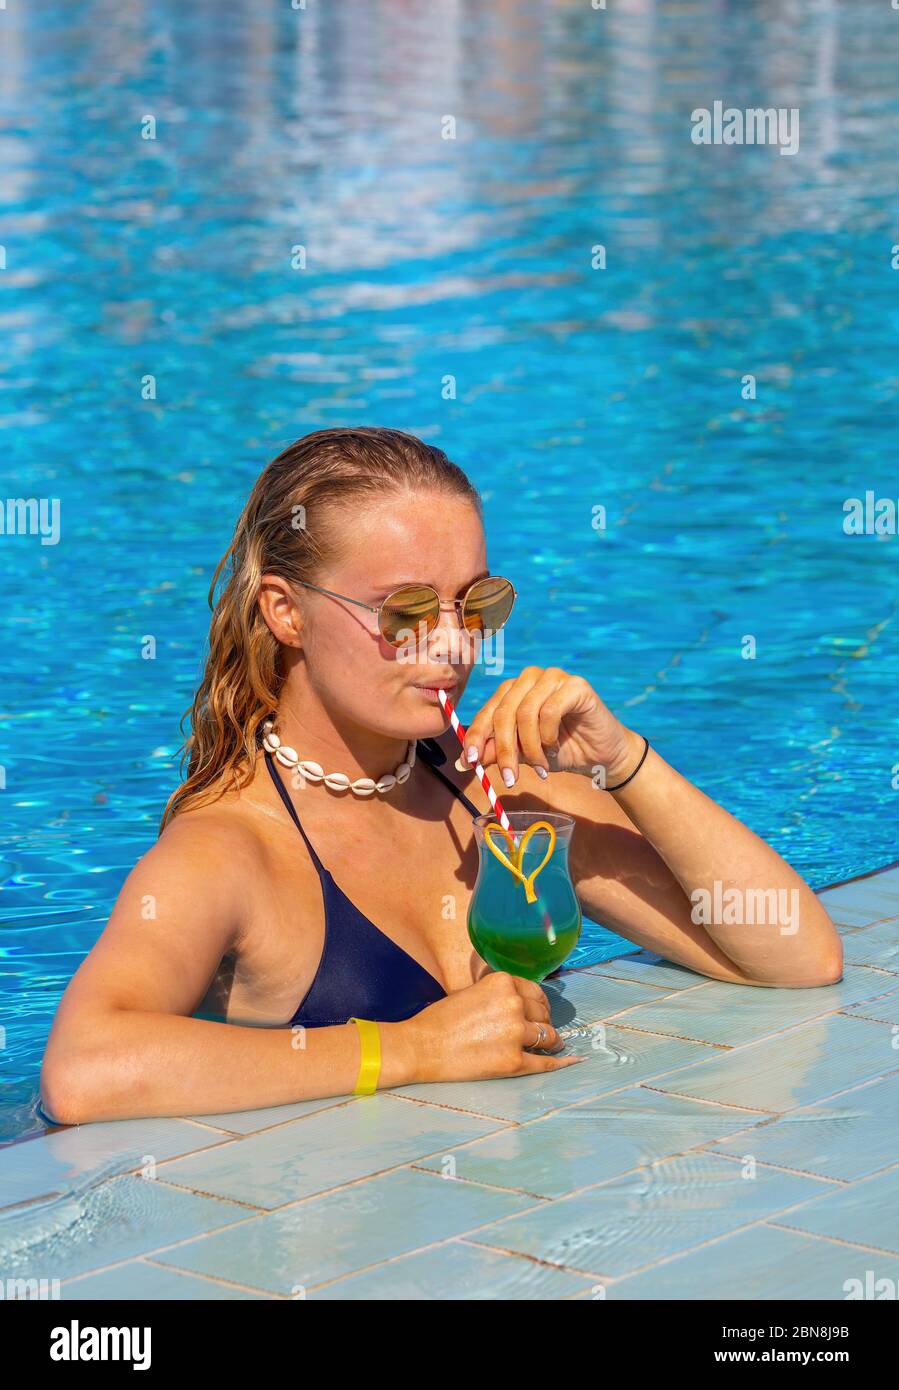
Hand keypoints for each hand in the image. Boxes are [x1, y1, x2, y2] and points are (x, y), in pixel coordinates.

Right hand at [403, 971, 584, 1082]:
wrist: (421, 1046)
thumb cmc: (441, 1019)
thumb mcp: (472, 991)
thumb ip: (499, 994)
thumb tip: (523, 1004)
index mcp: (503, 983)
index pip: (535, 992)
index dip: (539, 1004)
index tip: (541, 1011)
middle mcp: (513, 1004)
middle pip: (543, 1014)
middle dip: (544, 1021)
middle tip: (543, 1030)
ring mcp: (516, 1034)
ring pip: (548, 1036)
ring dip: (552, 1040)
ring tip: (553, 1044)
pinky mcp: (513, 1061)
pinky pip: (544, 1062)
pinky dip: (560, 1062)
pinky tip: (571, 1061)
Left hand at [458, 665, 642, 787]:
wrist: (601, 756)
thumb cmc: (561, 751)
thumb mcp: (522, 755)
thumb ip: (496, 752)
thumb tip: (463, 762)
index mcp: (513, 690)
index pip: (488, 711)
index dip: (476, 737)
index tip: (469, 762)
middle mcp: (530, 678)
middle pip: (504, 712)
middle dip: (504, 750)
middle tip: (510, 778)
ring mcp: (553, 677)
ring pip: (526, 712)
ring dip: (530, 747)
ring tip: (541, 766)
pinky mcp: (576, 685)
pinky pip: (549, 710)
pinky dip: (548, 735)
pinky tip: (555, 746)